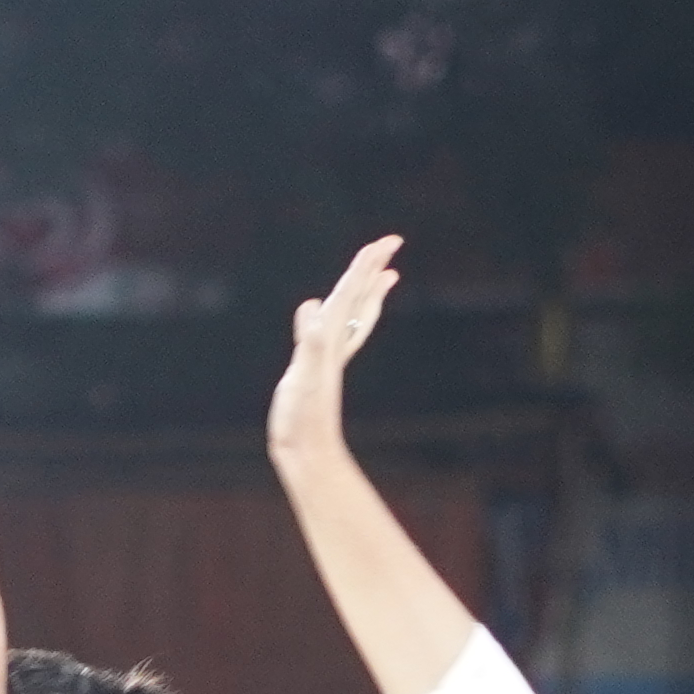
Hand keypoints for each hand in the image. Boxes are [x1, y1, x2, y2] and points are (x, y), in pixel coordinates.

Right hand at [271, 235, 400, 460]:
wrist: (305, 451)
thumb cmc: (304, 416)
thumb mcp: (305, 374)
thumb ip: (309, 341)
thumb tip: (313, 306)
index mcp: (331, 337)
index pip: (352, 292)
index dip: (366, 266)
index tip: (387, 242)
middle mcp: (334, 343)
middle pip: (358, 298)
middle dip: (372, 270)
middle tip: (390, 243)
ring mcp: (327, 356)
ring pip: (352, 316)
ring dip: (365, 293)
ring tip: (385, 276)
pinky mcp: (315, 370)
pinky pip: (330, 336)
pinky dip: (332, 320)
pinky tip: (322, 315)